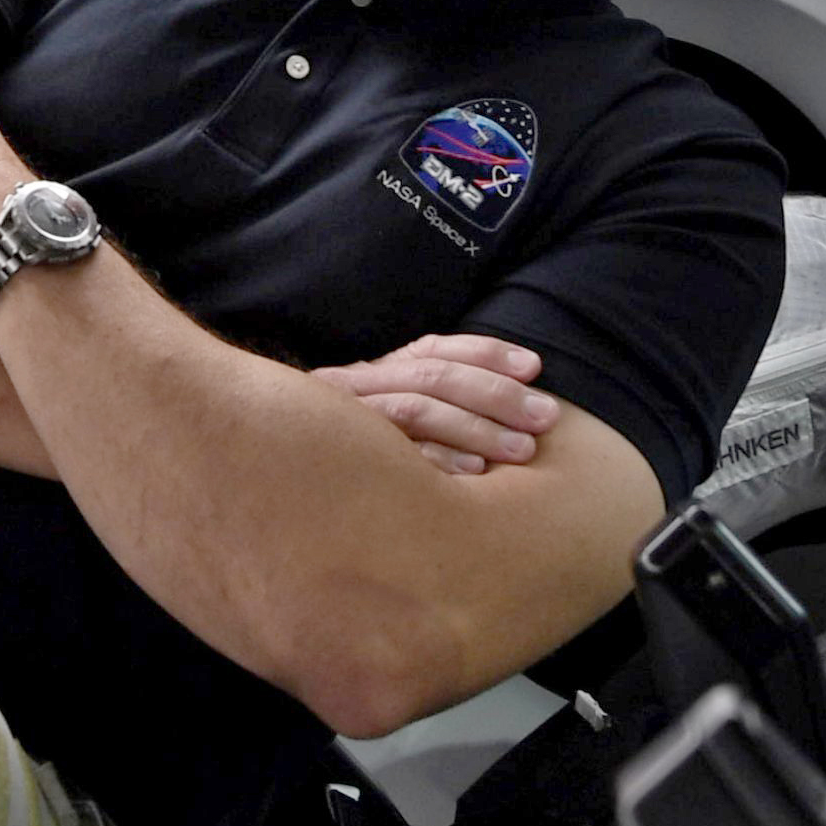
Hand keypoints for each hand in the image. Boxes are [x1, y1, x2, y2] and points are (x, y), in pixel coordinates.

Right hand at [316, 335, 559, 474]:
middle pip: (433, 377)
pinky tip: (476, 475)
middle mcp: (360, 386)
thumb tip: (519, 383)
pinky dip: (439, 462)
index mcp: (378, 370)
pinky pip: (394, 460)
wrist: (280, 469)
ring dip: (476, 429)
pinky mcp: (341, 460)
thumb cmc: (359, 449)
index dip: (488, 353)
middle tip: (544, 417)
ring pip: (416, 411)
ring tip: (522, 449)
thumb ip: (437, 394)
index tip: (533, 367)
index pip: (436, 349)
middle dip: (495, 394)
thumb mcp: (393, 409)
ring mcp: (347, 422)